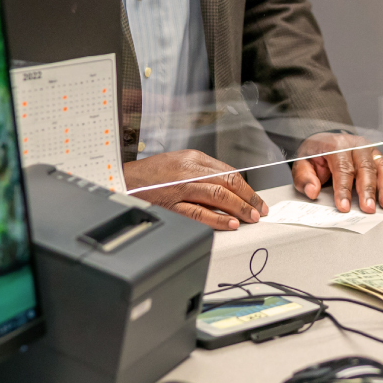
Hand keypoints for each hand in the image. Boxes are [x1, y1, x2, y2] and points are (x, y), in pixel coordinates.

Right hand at [124, 150, 267, 230]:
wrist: (123, 181)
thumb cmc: (150, 174)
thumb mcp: (179, 162)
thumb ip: (203, 171)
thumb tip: (228, 185)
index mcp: (193, 159)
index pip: (229, 173)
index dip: (247, 188)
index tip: (256, 199)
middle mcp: (188, 171)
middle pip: (228, 183)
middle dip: (248, 198)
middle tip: (259, 211)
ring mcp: (180, 188)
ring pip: (218, 196)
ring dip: (239, 208)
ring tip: (250, 218)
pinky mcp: (172, 205)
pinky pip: (199, 213)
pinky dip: (217, 219)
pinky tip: (230, 224)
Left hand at [290, 133, 382, 213]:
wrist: (325, 141)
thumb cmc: (315, 154)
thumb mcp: (302, 163)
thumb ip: (304, 177)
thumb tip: (312, 191)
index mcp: (336, 145)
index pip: (342, 168)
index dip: (344, 189)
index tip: (344, 207)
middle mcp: (356, 145)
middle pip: (366, 167)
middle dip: (368, 190)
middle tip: (369, 208)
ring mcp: (369, 150)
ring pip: (382, 166)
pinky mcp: (378, 156)